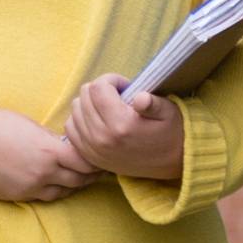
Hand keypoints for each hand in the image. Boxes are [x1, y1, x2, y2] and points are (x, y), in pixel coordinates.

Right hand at [0, 106, 94, 203]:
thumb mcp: (29, 126)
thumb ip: (50, 140)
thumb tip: (62, 147)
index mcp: (49, 151)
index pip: (84, 161)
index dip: (95, 160)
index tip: (100, 156)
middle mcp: (44, 173)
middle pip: (78, 179)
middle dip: (90, 175)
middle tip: (98, 170)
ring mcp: (31, 187)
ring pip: (64, 192)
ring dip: (74, 185)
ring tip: (81, 178)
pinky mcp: (18, 196)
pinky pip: (45, 197)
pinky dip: (56, 191)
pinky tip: (58, 185)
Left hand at [63, 76, 186, 184]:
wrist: (172, 163)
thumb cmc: (171, 132)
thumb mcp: (168, 112)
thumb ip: (152, 103)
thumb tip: (139, 98)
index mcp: (121, 124)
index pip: (98, 87)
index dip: (112, 80)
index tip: (125, 86)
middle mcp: (103, 138)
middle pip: (84, 96)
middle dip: (100, 89)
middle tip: (118, 95)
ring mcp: (94, 149)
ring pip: (75, 109)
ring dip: (89, 103)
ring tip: (109, 107)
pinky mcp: (90, 157)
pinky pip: (71, 128)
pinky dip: (80, 119)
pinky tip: (97, 118)